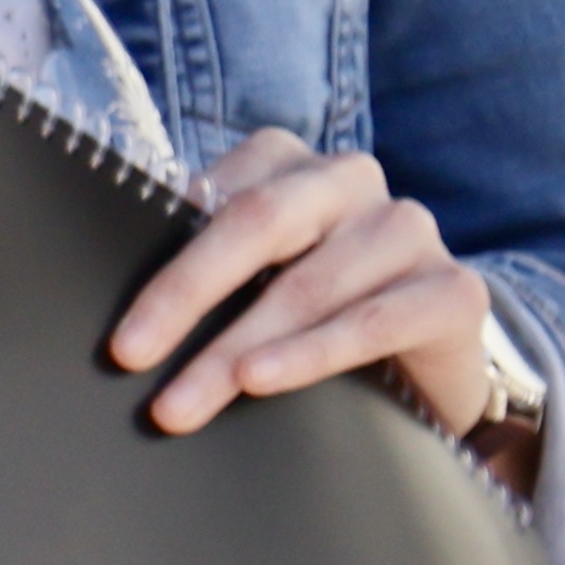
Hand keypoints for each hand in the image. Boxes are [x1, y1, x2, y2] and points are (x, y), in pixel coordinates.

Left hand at [108, 126, 496, 438]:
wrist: (425, 361)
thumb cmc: (310, 310)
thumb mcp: (249, 278)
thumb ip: (196, 265)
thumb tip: (108, 306)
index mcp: (289, 164)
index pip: (218, 199)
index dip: (163, 266)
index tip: (118, 335)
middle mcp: (351, 180)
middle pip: (257, 224)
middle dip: (185, 296)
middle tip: (131, 358)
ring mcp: (410, 230)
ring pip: (309, 284)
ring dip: (237, 347)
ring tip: (185, 400)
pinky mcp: (456, 290)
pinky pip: (375, 321)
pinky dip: (311, 354)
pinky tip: (261, 381)